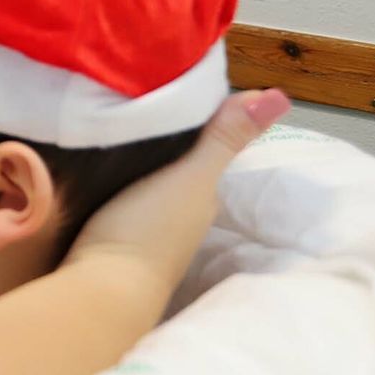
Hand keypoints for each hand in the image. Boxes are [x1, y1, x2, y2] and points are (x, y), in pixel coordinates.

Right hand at [66, 89, 289, 294]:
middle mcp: (182, 214)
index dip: (192, 120)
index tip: (167, 86)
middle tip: (131, 96)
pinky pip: (120, 194)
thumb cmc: (149, 230)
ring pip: (148, 180)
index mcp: (202, 195)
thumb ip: (225, 138)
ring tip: (109, 121)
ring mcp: (147, 228)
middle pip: (176, 165)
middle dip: (161, 137)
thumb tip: (280, 96)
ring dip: (136, 157)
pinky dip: (115, 176)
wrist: (100, 289)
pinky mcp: (112, 236)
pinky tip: (95, 162)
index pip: (204, 148)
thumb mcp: (190, 176)